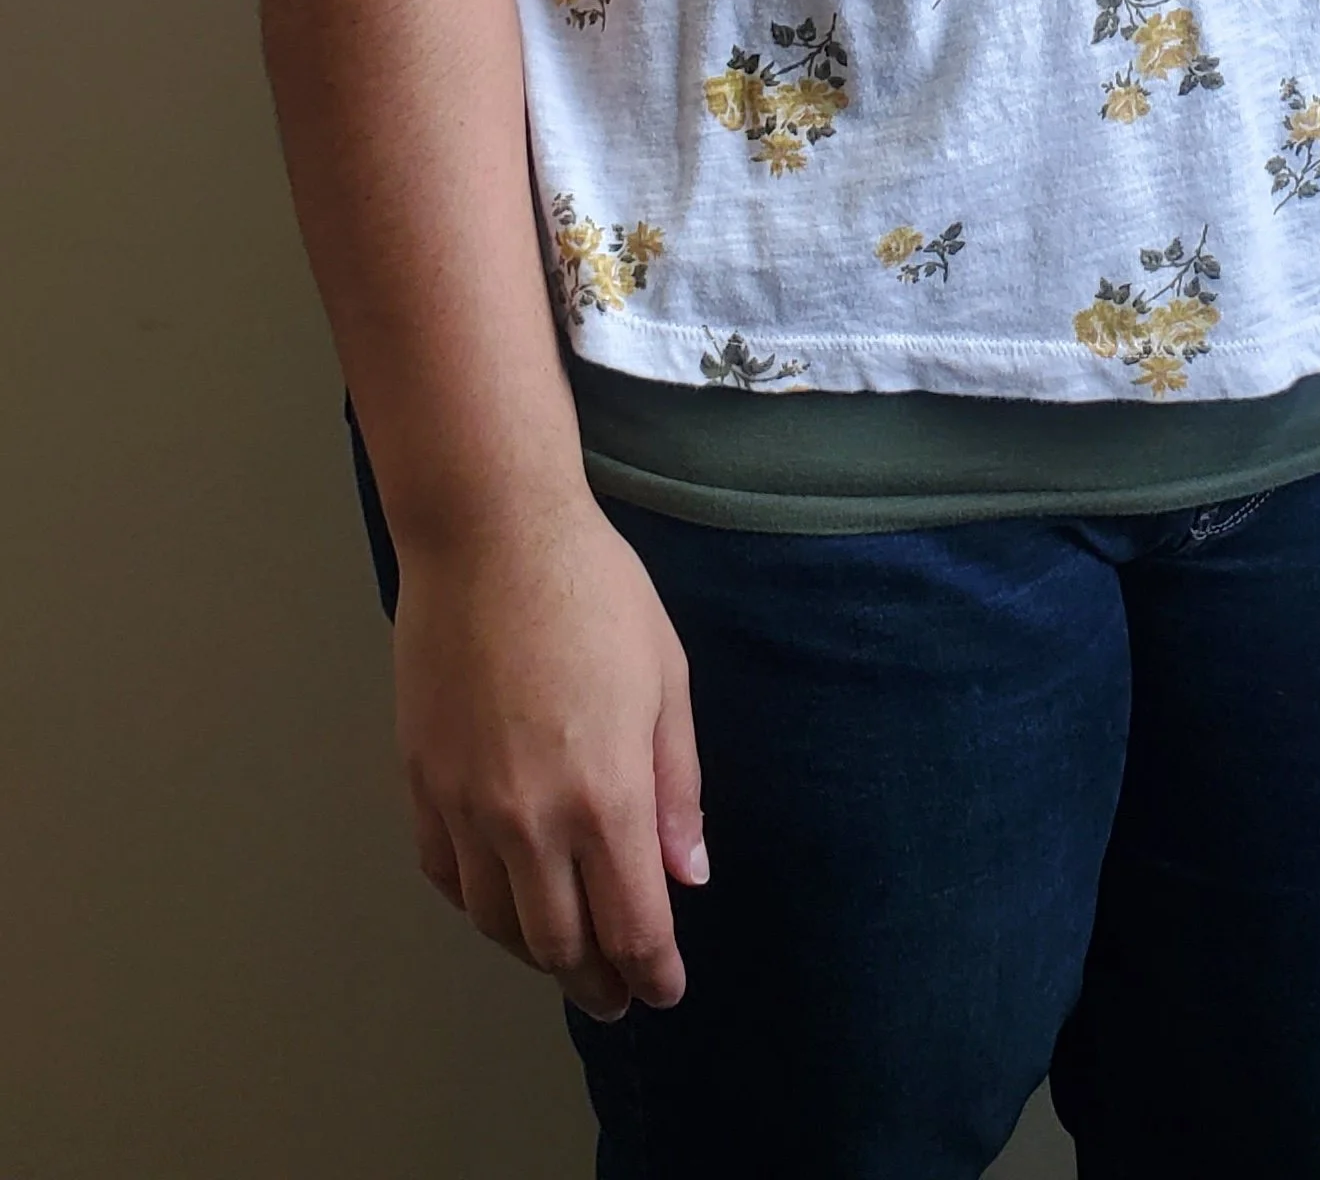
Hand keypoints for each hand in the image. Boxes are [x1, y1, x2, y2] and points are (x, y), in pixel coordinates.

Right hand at [392, 494, 706, 1016]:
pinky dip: (475, 904)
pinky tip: (498, 899)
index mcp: (605, 798)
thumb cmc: (595, 592)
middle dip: (595, 981)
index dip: (652, 973)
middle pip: (559, 944)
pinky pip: (444, 875)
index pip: (632, 927)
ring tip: (561, 954)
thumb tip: (686, 874)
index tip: (664, 989)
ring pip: (495, 922)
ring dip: (533, 952)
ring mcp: (464, 806)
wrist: (489, 536)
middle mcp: (530, 820)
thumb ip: (676, 788)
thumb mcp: (667, 680)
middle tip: (616, 995)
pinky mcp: (419, 781)